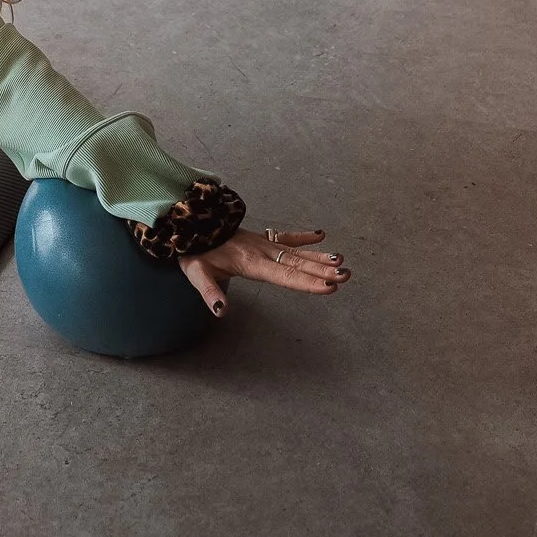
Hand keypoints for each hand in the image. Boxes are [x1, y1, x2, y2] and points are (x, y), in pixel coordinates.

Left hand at [181, 228, 350, 314]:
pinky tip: (321, 235)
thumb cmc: (195, 252)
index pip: (283, 275)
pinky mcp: (261, 240)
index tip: (329, 286)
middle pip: (296, 264)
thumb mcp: (196, 273)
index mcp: (250, 262)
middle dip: (322, 271)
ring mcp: (263, 244)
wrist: (190, 224)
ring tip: (342, 262)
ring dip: (319, 257)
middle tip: (346, 275)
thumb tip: (221, 312)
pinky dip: (303, 236)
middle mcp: (262, 252)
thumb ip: (210, 292)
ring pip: (296, 252)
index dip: (307, 282)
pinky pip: (286, 238)